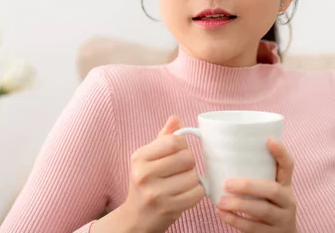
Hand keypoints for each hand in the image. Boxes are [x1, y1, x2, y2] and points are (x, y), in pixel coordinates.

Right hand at [120, 116, 204, 232]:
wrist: (137, 216)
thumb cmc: (146, 182)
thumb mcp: (148, 158)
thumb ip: (163, 138)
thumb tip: (175, 119)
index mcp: (139, 157)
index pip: (174, 141)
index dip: (182, 145)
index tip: (178, 152)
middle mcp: (144, 174)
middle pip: (186, 158)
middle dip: (189, 163)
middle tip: (181, 169)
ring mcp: (156, 193)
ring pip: (193, 176)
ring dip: (193, 179)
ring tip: (182, 182)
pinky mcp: (168, 208)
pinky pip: (196, 193)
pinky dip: (196, 192)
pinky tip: (185, 193)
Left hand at [216, 139, 296, 232]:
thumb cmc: (266, 206)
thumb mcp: (267, 191)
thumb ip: (254, 176)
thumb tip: (220, 155)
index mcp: (285, 184)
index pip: (288, 165)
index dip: (281, 152)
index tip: (269, 140)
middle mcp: (288, 200)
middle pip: (272, 189)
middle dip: (249, 185)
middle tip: (227, 183)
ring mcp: (282, 219)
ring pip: (263, 210)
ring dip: (240, 205)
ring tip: (221, 202)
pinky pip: (254, 228)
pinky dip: (236, 221)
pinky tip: (222, 214)